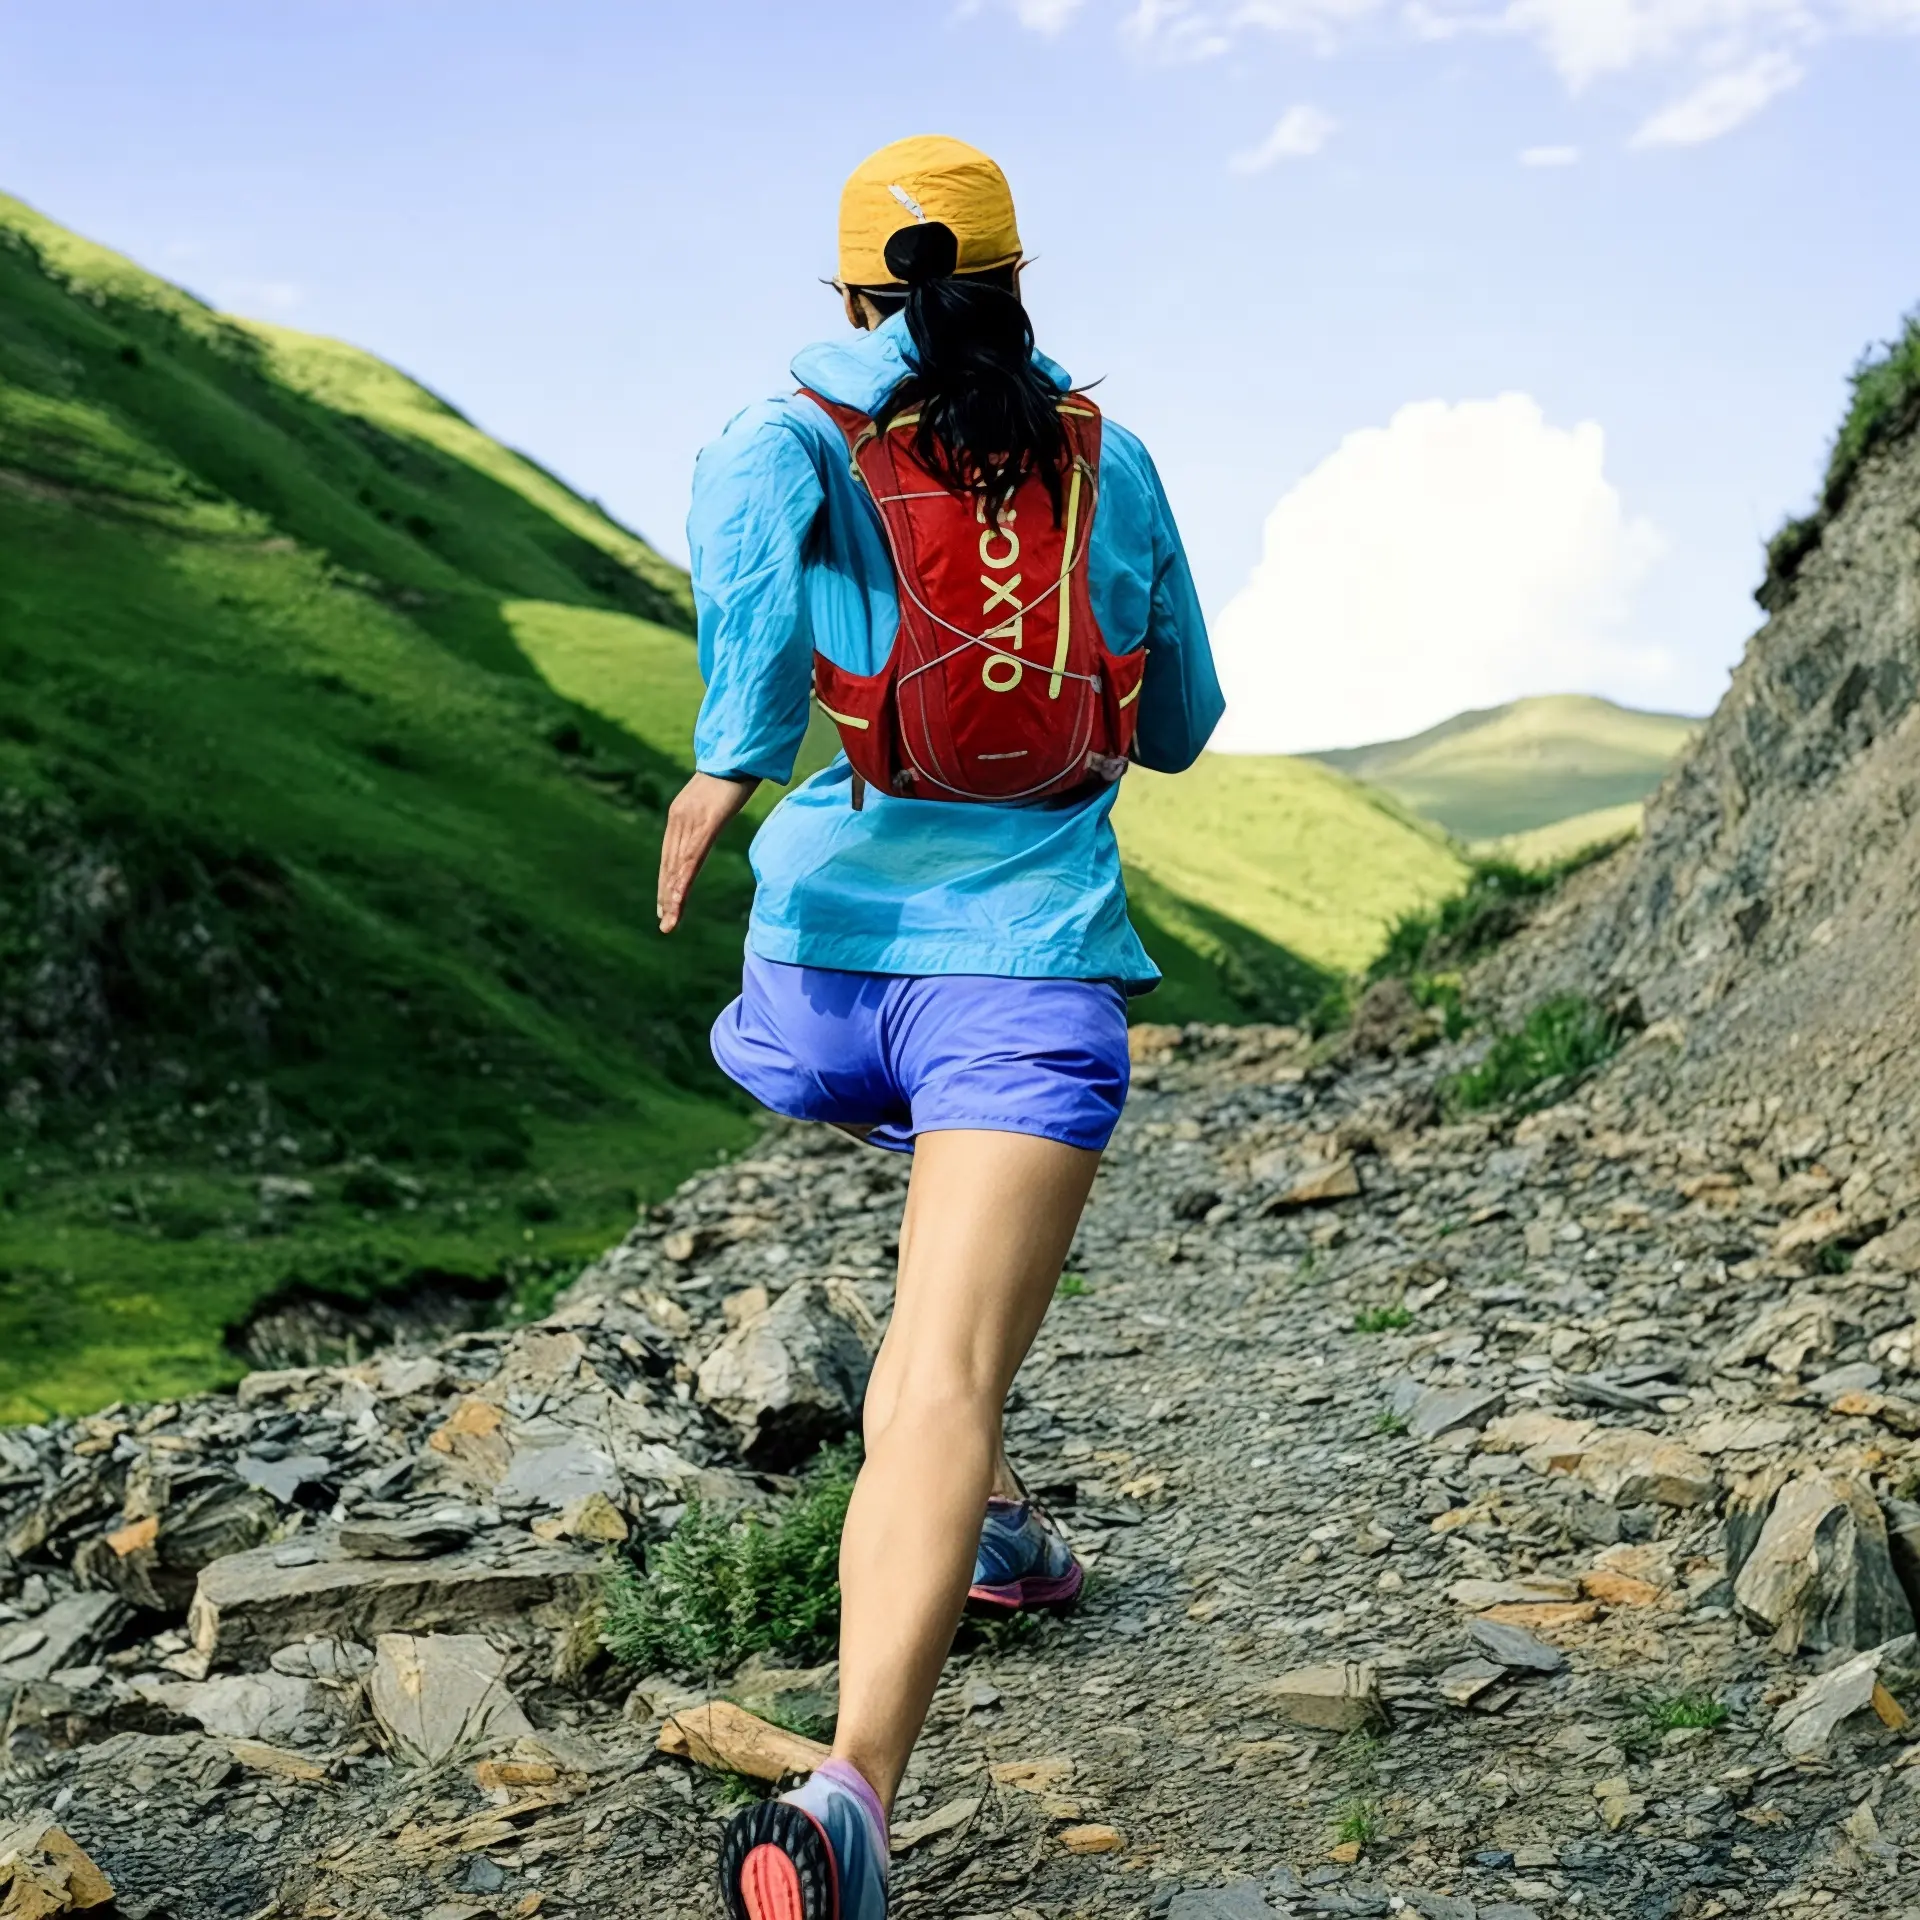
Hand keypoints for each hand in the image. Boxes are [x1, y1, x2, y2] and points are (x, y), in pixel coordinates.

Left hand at [657, 771, 758, 932]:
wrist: (739, 746)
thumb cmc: (734, 767)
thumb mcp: (718, 794)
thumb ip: (711, 809)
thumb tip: (715, 815)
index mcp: (680, 814)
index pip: (669, 856)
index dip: (666, 883)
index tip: (665, 906)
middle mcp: (679, 819)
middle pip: (670, 866)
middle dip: (666, 897)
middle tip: (665, 925)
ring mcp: (691, 821)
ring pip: (678, 867)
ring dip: (673, 897)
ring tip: (670, 922)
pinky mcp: (706, 822)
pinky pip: (692, 857)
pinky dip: (683, 880)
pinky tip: (679, 899)